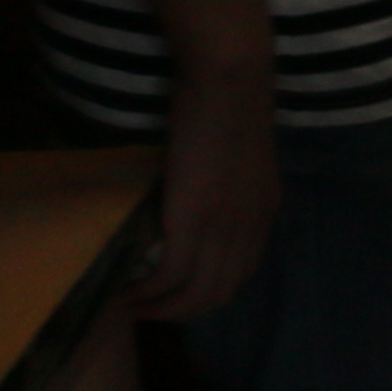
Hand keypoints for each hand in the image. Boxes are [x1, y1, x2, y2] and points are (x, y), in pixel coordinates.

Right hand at [135, 61, 284, 322]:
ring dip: (160, 310)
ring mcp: (224, 227)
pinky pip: (170, 275)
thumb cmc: (232, 103)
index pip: (240, 274)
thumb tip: (202, 201)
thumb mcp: (244, 158)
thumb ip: (233, 187)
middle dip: (180, 311)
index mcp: (265, 212)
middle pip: (218, 294)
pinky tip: (127, 290)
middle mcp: (250, 228)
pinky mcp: (193, 220)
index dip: (207, 292)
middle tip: (147, 309)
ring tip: (131, 306)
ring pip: (194, 295)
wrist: (230, 79)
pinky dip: (147, 291)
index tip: (176, 295)